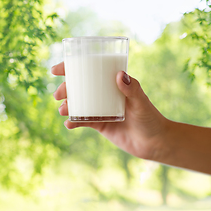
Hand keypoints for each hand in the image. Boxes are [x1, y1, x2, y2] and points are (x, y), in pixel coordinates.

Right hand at [51, 62, 168, 159]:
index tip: (57, 70)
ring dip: (66, 106)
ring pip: (78, 104)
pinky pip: (82, 121)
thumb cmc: (150, 118)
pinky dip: (73, 122)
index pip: (90, 71)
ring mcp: (101, 110)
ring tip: (63, 110)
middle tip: (58, 94)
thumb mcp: (141, 102)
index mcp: (113, 83)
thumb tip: (120, 74)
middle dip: (65, 89)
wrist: (153, 143)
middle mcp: (104, 95)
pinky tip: (69, 124)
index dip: (71, 68)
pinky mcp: (100, 124)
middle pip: (79, 88)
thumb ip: (132, 89)